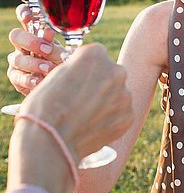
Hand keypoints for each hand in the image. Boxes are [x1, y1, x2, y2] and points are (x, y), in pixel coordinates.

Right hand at [7, 4, 63, 94]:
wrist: (60, 83)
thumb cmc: (60, 63)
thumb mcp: (61, 54)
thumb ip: (54, 45)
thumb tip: (47, 32)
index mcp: (35, 33)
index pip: (25, 18)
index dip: (23, 13)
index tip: (28, 16)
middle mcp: (23, 45)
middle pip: (16, 36)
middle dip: (30, 42)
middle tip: (46, 49)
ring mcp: (18, 60)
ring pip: (17, 58)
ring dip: (33, 63)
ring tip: (48, 68)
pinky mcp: (16, 77)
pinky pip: (17, 76)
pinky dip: (29, 79)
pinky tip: (39, 81)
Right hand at [19, 43, 133, 161]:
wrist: (50, 139)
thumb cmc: (46, 106)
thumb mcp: (58, 73)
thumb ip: (79, 68)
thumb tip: (88, 73)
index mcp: (95, 53)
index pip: (96, 56)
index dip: (85, 70)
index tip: (77, 81)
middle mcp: (115, 69)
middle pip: (111, 73)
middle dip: (101, 84)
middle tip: (83, 101)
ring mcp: (125, 94)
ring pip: (118, 94)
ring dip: (107, 102)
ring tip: (86, 116)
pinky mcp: (128, 116)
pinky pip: (122, 114)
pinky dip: (111, 120)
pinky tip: (93, 127)